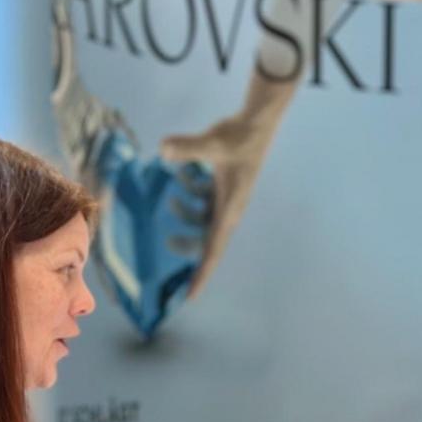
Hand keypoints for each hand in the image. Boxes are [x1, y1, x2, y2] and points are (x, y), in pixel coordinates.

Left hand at [160, 75, 297, 298]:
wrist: (258, 123)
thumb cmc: (239, 136)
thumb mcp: (211, 142)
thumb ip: (186, 147)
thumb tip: (163, 149)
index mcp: (229, 210)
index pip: (213, 251)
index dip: (201, 276)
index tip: (190, 298)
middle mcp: (229, 209)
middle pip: (206, 240)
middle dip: (187, 242)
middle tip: (168, 240)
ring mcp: (227, 198)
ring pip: (202, 217)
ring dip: (186, 209)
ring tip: (171, 191)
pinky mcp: (224, 186)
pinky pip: (204, 200)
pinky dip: (191, 191)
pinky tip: (182, 171)